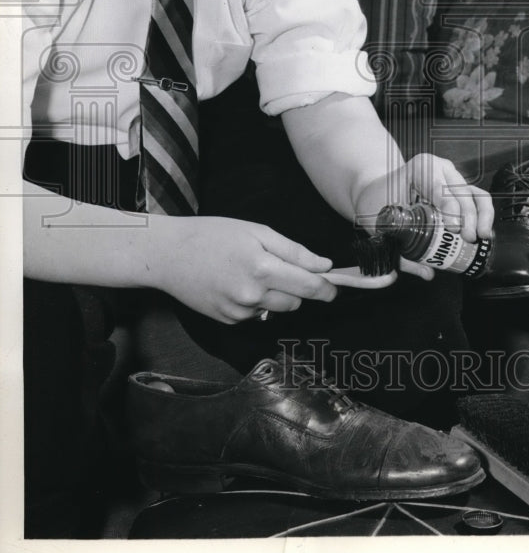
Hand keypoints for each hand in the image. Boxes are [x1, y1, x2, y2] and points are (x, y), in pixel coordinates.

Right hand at [150, 215, 337, 323]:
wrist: (169, 255)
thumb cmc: (212, 236)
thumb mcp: (257, 231)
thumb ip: (294, 251)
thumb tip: (323, 265)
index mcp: (263, 269)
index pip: (308, 286)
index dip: (327, 288)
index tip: (335, 288)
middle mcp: (252, 296)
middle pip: (296, 301)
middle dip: (299, 288)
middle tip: (284, 268)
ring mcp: (239, 312)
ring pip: (277, 309)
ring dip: (277, 295)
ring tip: (255, 272)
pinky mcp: (228, 321)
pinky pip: (255, 314)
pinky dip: (255, 302)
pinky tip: (237, 283)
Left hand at [355, 154, 494, 280]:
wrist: (377, 190)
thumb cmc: (378, 202)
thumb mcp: (383, 223)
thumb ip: (402, 251)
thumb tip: (427, 273)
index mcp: (420, 168)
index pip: (439, 188)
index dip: (449, 208)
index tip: (453, 229)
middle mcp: (440, 169)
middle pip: (462, 191)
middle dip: (469, 216)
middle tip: (468, 239)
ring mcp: (452, 178)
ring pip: (475, 193)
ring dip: (483, 216)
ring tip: (482, 236)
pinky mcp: (459, 189)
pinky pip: (477, 200)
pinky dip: (484, 216)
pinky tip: (484, 233)